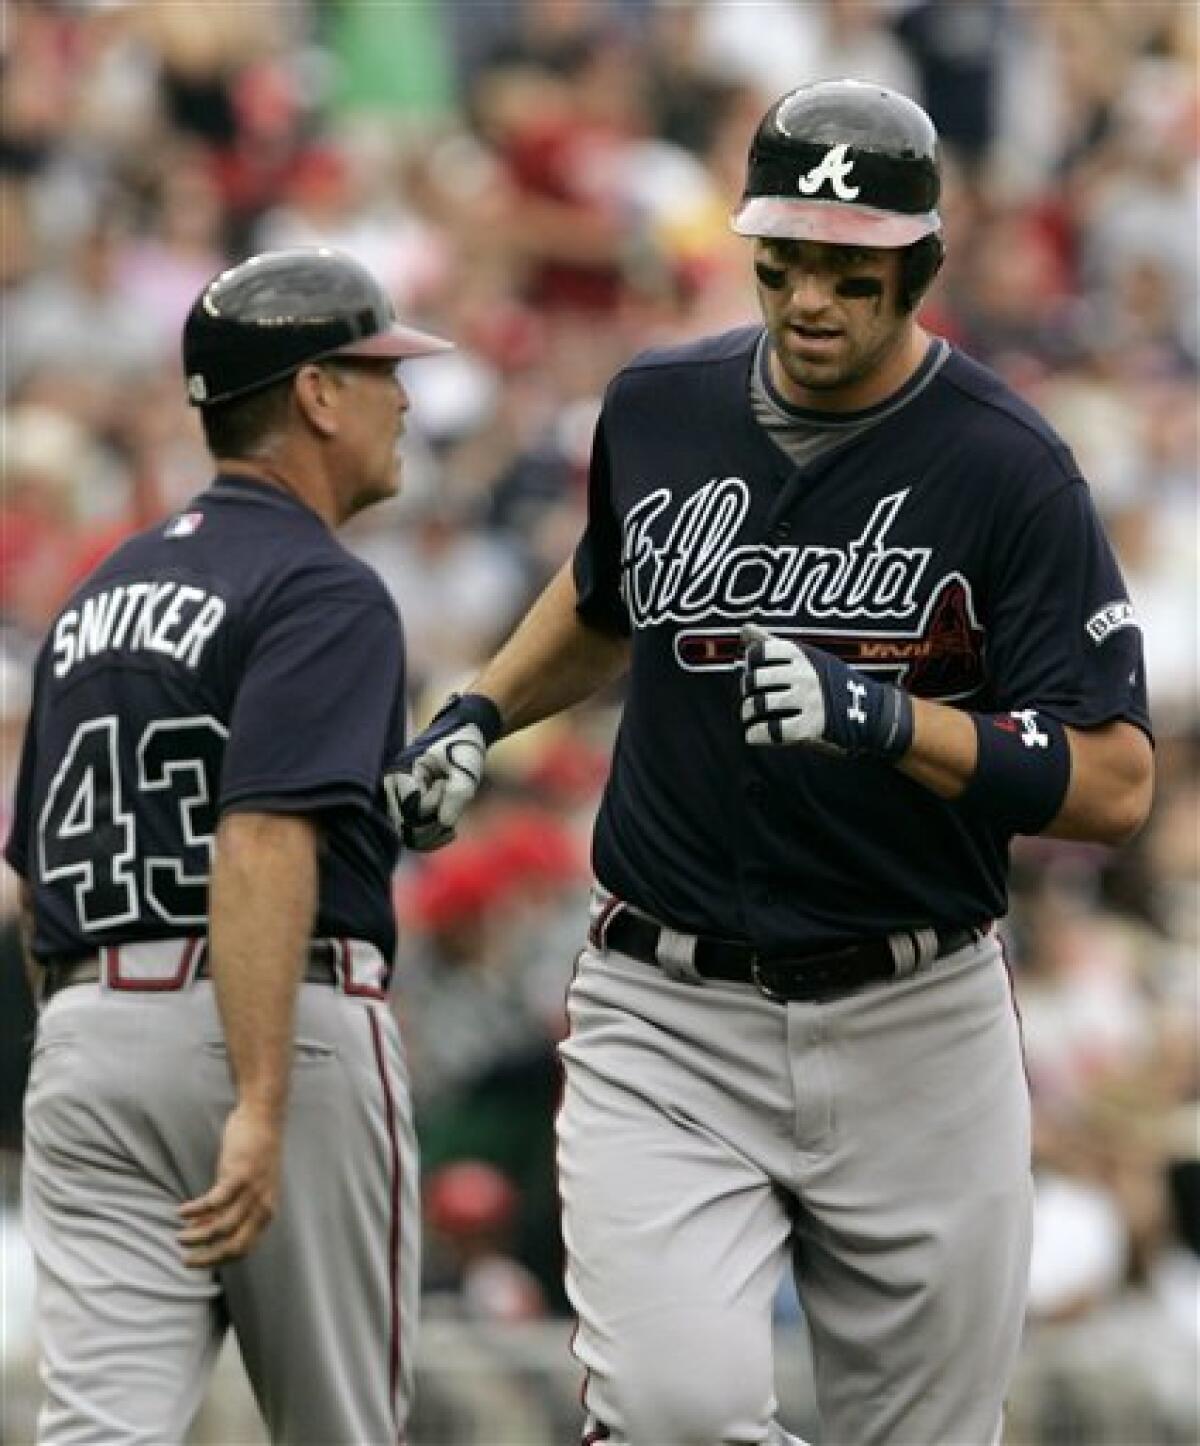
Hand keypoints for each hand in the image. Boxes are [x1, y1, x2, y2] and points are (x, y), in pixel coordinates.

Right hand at [178, 1102, 282, 1267]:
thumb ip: (228, 1209)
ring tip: (179, 1236)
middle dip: (207, 1257)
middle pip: (234, 1245)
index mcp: (266, 1212)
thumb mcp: (246, 1187)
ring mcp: (252, 1192)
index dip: (219, 1259)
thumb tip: (202, 1230)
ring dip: (196, 1236)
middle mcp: (263, 1206)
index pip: (244, 1249)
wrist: (263, 1118)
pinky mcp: (238, 1176)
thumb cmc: (253, 1153)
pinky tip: (181, 1212)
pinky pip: (213, 1202)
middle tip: (185, 1259)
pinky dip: (195, 1210)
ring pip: (220, 1227)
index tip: (199, 1262)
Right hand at [383, 693, 502, 849]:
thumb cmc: (463, 749)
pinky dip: (432, 835)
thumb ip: (457, 795)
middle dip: (432, 823)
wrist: (464, 738)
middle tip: (451, 804)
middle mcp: (393, 788)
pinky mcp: (407, 809)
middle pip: (405, 825)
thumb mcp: (466, 770)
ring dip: (433, 831)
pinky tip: (449, 829)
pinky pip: (413, 835)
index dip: (431, 804)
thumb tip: (443, 823)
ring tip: (452, 817)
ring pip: (408, 834)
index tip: (444, 784)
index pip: (410, 806)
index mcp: (401, 772)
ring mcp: (398, 800)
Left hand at [739, 623, 912, 758]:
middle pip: (755, 679)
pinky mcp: (809, 728)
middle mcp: (804, 674)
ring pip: (759, 705)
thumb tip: (745, 628)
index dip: (750, 663)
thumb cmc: (832, 682)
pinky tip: (756, 734)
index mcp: (801, 654)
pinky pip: (771, 731)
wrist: (871, 712)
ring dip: (747, 712)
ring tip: (750, 716)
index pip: (759, 652)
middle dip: (747, 689)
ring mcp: (807, 701)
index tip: (755, 670)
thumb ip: (774, 643)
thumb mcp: (808, 656)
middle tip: (751, 696)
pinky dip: (756, 734)